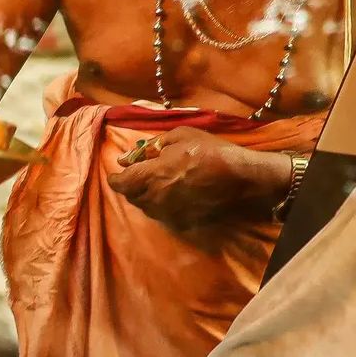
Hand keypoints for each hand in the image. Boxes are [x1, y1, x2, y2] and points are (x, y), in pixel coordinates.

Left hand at [108, 127, 291, 237]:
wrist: (240, 177)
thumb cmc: (209, 150)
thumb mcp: (180, 135)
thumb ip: (151, 146)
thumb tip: (129, 158)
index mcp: (153, 174)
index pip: (121, 184)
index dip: (115, 179)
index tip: (115, 174)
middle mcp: (156, 197)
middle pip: (131, 197)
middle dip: (129, 186)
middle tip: (135, 176)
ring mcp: (169, 212)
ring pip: (145, 208)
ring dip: (143, 196)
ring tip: (152, 184)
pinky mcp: (183, 220)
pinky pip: (162, 215)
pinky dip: (159, 205)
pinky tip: (168, 196)